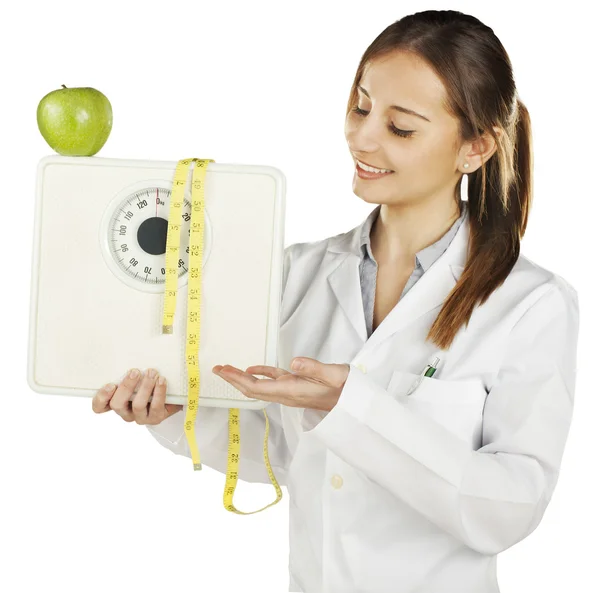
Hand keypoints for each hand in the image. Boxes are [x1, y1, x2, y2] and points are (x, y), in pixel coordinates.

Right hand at [91, 368, 182, 424]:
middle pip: (117, 404)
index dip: (101, 397)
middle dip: (126, 386)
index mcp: (116, 401)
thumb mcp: (137, 375)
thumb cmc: (148, 382)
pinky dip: (159, 392)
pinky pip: (156, 406)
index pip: (99, 406)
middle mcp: (125, 412)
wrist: (171, 396)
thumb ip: (129, 369)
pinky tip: (161, 380)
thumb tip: (130, 345)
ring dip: (145, 387)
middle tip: (135, 371)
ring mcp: (140, 417)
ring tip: (152, 373)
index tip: (110, 384)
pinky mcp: (155, 418)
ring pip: (138, 405)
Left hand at [212, 357, 349, 411]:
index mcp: (292, 391)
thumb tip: (294, 362)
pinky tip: (253, 369)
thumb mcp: (334, 374)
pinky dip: (260, 374)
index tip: (223, 371)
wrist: (355, 403)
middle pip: (253, 389)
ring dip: (242, 378)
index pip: (257, 388)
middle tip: (216, 369)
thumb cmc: (346, 389)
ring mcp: (290, 391)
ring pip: (260, 386)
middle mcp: (287, 394)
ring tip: (227, 369)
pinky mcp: (296, 386)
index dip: (237, 380)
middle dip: (233, 380)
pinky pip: (272, 381)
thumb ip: (314, 368)